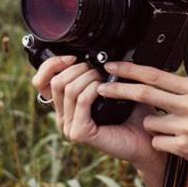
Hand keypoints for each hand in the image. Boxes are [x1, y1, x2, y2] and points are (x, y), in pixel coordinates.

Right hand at [31, 52, 155, 166]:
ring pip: (68, 88)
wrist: (146, 136)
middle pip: (56, 81)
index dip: (52, 65)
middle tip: (98, 71)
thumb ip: (91, 72)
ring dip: (89, 77)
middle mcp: (63, 116)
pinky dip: (93, 89)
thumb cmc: (132, 110)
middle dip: (79, 68)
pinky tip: (104, 89)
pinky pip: (81, 100)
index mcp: (65, 104)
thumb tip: (84, 50)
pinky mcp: (80, 132)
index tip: (71, 58)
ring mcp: (70, 126)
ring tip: (104, 79)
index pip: (41, 81)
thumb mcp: (108, 85)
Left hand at [96, 60, 187, 184]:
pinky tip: (180, 145)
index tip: (112, 66)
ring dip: (153, 126)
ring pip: (150, 122)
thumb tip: (160, 81)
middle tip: (101, 87)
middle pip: (145, 92)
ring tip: (175, 131)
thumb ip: (187, 91)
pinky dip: (162, 143)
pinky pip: (158, 141)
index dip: (130, 70)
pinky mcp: (184, 147)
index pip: (156, 74)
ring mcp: (187, 126)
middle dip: (118, 89)